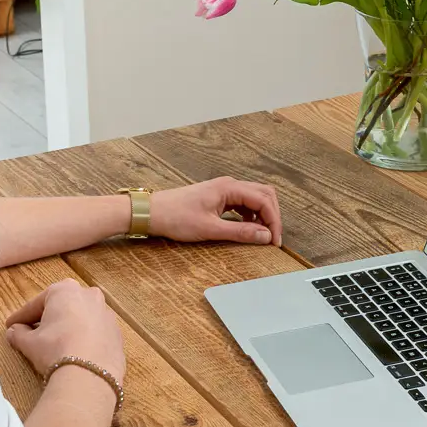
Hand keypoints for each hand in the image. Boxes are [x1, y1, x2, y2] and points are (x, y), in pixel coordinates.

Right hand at [5, 279, 125, 383]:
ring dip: (67, 328)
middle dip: (47, 319)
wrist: (90, 374)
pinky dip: (84, 339)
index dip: (21, 317)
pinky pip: (94, 333)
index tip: (10, 326)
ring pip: (80, 318)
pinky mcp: (117, 333)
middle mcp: (89, 295)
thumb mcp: (30, 343)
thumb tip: (13, 331)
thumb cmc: (55, 349)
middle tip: (32, 333)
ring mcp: (106, 313)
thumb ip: (18, 334)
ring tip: (54, 345)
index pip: (36, 304)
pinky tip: (75, 353)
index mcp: (65, 290)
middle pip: (61, 307)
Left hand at [149, 177, 282, 246]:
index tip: (274, 241)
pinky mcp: (218, 197)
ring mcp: (224, 189)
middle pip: (264, 194)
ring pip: (254, 198)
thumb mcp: (210, 229)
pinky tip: (247, 228)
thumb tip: (265, 236)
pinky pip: (242, 203)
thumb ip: (240, 232)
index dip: (273, 221)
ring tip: (260, 236)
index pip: (264, 200)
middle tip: (272, 238)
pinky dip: (250, 215)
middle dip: (272, 216)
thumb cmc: (176, 218)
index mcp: (229, 188)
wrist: (152, 212)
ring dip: (262, 215)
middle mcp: (229, 185)